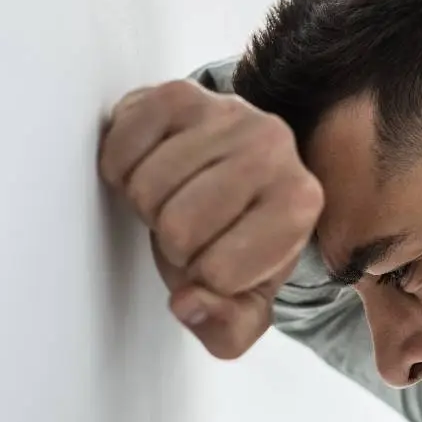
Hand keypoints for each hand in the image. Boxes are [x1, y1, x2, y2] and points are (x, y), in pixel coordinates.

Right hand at [99, 79, 323, 358]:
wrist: (228, 169)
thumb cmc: (237, 239)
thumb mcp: (244, 302)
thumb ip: (227, 328)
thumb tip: (189, 304)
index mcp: (299, 205)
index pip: (220, 273)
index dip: (204, 279)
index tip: (218, 260)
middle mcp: (275, 148)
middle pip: (178, 228)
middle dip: (172, 242)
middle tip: (191, 227)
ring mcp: (229, 112)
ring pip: (146, 188)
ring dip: (147, 205)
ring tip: (175, 197)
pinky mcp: (181, 93)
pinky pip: (122, 148)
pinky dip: (122, 170)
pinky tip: (152, 167)